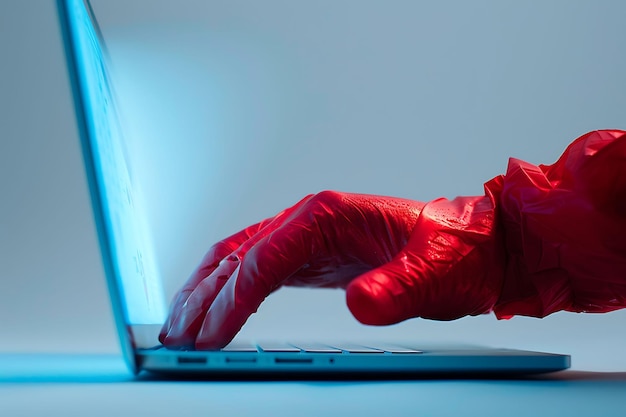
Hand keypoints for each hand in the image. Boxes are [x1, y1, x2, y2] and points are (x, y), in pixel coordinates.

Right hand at [159, 190, 503, 349]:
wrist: (470, 247)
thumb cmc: (453, 252)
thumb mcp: (432, 273)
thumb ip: (396, 288)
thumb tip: (361, 304)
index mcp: (327, 216)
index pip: (262, 260)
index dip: (230, 302)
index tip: (208, 339)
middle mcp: (309, 221)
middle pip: (236, 256)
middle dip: (201, 297)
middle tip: (174, 339)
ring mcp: (307, 237)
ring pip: (238, 260)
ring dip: (205, 292)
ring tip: (179, 326)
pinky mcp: (312, 256)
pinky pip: (257, 270)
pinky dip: (229, 291)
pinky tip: (217, 311)